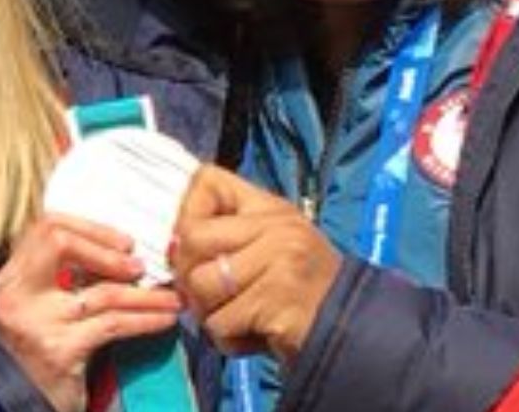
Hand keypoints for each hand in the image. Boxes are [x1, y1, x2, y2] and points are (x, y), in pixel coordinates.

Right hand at [0, 213, 182, 411]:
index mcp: (12, 277)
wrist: (25, 403)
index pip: (46, 227)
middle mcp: (16, 294)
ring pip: (101, 291)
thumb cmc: (44, 350)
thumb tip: (124, 250)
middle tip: (140, 267)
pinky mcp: (59, 349)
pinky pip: (113, 324)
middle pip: (61, 243)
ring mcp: (36, 321)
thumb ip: (67, 276)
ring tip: (170, 299)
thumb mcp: (44, 306)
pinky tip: (163, 320)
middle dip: (108, 250)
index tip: (124, 242)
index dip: (91, 228)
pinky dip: (145, 320)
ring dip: (145, 294)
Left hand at [171, 165, 340, 363]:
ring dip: (209, 313)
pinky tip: (252, 334)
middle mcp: (275, 226)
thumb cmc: (299, 289)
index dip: (186, 212)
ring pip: (201, 284)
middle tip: (208, 295)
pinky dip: (229, 339)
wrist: (348, 329)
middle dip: (188, 275)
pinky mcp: (276, 300)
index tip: (193, 244)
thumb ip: (228, 235)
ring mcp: (279, 261)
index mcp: (270, 208)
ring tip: (235, 316)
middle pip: (192, 237)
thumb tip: (171, 244)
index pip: (207, 180)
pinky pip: (220, 322)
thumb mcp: (271, 244)